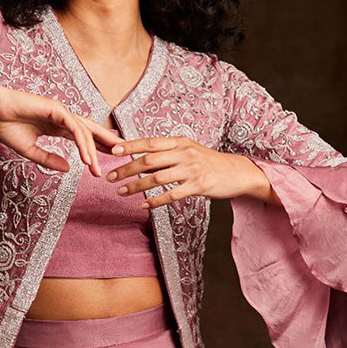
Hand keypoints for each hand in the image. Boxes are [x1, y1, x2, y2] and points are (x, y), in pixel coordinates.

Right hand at [0, 83, 122, 175]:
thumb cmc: (6, 127)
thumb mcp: (30, 151)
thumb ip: (49, 160)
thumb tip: (69, 168)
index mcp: (56, 126)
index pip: (81, 137)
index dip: (94, 148)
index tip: (102, 163)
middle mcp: (61, 118)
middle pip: (90, 131)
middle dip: (106, 143)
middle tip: (121, 156)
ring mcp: (60, 112)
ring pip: (84, 132)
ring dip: (93, 151)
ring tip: (97, 170)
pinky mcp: (56, 109)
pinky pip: (74, 128)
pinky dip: (82, 143)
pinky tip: (86, 158)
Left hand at [106, 136, 280, 208]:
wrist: (236, 172)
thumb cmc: (207, 162)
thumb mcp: (188, 150)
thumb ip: (166, 153)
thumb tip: (139, 158)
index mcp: (180, 142)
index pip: (150, 142)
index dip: (130, 146)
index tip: (112, 150)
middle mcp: (184, 153)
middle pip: (149, 160)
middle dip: (127, 168)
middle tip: (110, 177)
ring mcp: (191, 170)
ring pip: (157, 178)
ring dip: (136, 186)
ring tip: (120, 192)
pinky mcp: (198, 186)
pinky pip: (172, 194)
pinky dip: (155, 200)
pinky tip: (143, 205)